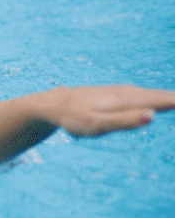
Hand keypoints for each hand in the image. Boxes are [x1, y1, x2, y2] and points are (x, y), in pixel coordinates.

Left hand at [43, 86, 174, 137]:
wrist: (54, 104)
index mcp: (129, 99)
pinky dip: (166, 98)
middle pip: (166, 96)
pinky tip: (171, 101)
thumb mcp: (96, 125)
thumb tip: (152, 115)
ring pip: (159, 95)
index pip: (165, 100)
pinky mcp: (124, 95)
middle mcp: (131, 93)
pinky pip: (151, 96)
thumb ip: (124, 121)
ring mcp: (128, 92)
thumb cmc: (75, 118)